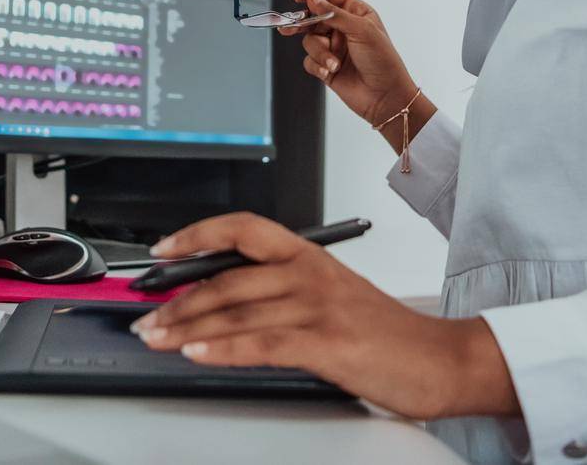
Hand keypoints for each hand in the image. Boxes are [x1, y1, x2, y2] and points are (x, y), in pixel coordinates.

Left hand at [131, 213, 518, 420]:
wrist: (442, 359)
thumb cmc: (386, 333)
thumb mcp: (331, 297)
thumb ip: (283, 294)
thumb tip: (224, 304)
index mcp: (309, 255)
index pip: (243, 228)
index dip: (197, 234)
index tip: (161, 249)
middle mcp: (309, 273)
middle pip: (227, 276)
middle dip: (176, 297)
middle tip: (144, 314)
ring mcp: (317, 306)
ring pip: (236, 309)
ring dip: (186, 325)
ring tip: (155, 336)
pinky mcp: (325, 342)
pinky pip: (260, 342)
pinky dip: (221, 347)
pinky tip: (195, 352)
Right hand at [280, 0, 420, 129]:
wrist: (385, 97)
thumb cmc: (383, 61)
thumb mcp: (360, 30)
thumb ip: (333, 12)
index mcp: (355, 12)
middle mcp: (342, 28)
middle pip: (312, 16)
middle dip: (302, 23)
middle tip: (291, 26)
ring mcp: (333, 47)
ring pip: (309, 40)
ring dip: (319, 52)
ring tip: (333, 63)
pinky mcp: (325, 65)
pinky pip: (309, 60)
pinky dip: (318, 65)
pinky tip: (330, 71)